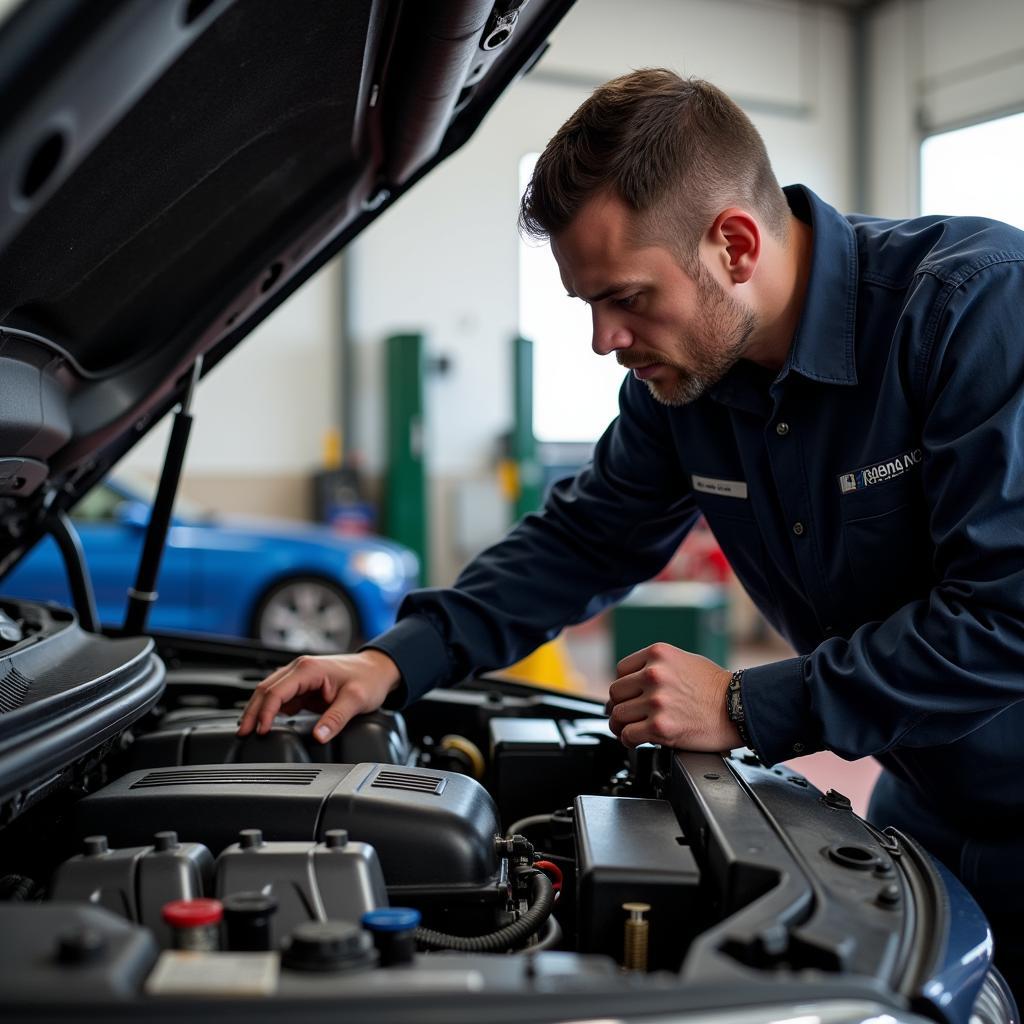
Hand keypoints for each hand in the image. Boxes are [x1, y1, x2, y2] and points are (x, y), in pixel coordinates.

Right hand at [236, 649, 401, 743]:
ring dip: (257, 709)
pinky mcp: (303, 686)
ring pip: (269, 692)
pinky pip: (280, 697)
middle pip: (265, 689)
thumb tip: (319, 736)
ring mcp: (300, 677)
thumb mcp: (356, 700)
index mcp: (308, 669)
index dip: (265, 712)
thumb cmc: (368, 679)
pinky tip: (265, 722)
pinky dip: (269, 709)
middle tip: (243, 733)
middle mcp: (300, 669)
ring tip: (247, 730)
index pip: (276, 691)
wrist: (378, 669)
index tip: (261, 731)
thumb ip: (336, 719)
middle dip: (252, 711)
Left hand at [606, 643, 739, 750]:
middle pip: (616, 693)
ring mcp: (656, 701)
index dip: (624, 686)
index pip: (621, 670)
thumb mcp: (684, 661)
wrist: (739, 708)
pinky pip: (629, 735)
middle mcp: (654, 675)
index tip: (628, 697)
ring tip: (628, 729)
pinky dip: (628, 740)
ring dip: (621, 725)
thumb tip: (633, 684)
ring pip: (618, 715)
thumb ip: (657, 667)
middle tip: (626, 715)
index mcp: (658, 654)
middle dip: (620, 706)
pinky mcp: (661, 727)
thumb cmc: (717, 687)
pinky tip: (635, 740)